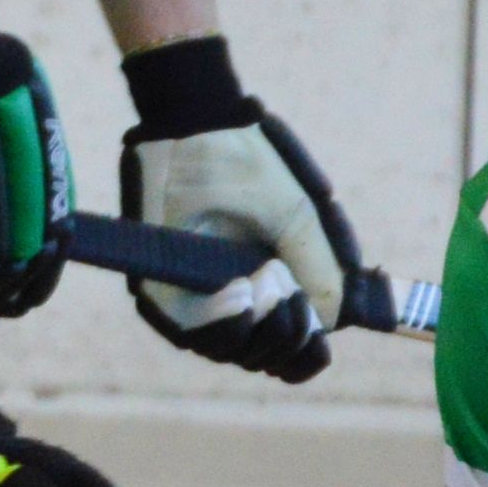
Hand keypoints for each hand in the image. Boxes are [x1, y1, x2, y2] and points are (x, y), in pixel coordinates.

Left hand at [116, 38, 361, 387]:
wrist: (199, 128)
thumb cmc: (248, 165)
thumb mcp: (298, 218)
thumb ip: (318, 271)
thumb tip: (328, 322)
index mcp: (269, 285)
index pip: (288, 349)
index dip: (305, 354)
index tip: (317, 338)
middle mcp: (231, 298)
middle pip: (261, 358)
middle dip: (285, 336)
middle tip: (289, 291)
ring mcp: (194, 296)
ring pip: (227, 350)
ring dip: (256, 325)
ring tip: (267, 279)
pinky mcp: (159, 288)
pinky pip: (188, 329)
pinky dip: (219, 319)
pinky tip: (239, 293)